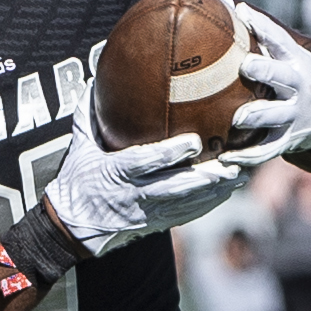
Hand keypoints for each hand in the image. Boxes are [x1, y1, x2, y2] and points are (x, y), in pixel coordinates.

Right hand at [38, 83, 247, 254]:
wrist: (71, 228)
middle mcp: (133, 195)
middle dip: (204, 177)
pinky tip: (227, 191)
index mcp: (115, 173)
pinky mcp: (155, 224)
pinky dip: (208, 204)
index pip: (145, 162)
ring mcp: (146, 212)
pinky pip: (186, 214)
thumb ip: (87, 116)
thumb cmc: (75, 182)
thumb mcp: (79, 148)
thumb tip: (93, 81)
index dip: (170, 153)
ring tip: (239, 176)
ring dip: (214, 191)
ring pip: (186, 203)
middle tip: (231, 164)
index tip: (194, 142)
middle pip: (174, 187)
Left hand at [222, 2, 310, 170]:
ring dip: (257, 115)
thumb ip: (261, 36)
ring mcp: (293, 114)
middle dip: (266, 70)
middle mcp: (298, 86)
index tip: (242, 12)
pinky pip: (265, 150)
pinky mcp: (287, 139)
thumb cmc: (296, 77)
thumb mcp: (289, 56)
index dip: (262, 26)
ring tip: (239, 118)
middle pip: (283, 77)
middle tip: (247, 66)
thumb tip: (223, 0)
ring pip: (274, 115)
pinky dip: (246, 156)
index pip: (280, 40)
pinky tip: (224, 158)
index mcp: (295, 62)